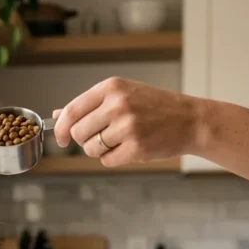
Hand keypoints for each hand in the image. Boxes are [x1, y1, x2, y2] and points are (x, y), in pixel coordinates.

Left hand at [52, 77, 202, 166]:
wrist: (191, 120)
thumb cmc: (154, 107)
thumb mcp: (122, 95)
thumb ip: (89, 105)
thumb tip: (57, 115)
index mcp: (111, 88)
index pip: (71, 111)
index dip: (61, 129)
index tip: (62, 139)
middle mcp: (118, 105)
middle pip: (78, 133)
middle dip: (85, 140)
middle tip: (103, 137)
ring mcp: (127, 126)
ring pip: (90, 149)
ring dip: (100, 150)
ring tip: (120, 140)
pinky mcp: (136, 147)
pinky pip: (107, 161)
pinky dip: (114, 158)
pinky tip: (130, 147)